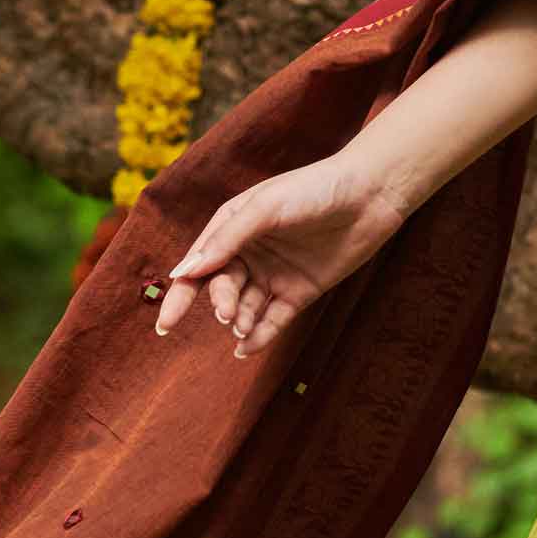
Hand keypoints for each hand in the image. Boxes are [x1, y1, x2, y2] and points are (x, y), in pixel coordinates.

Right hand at [154, 152, 406, 358]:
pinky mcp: (300, 292)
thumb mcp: (264, 208)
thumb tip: (186, 272)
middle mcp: (249, 253)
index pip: (199, 265)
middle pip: (221, 289)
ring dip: (238, 320)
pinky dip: (259, 336)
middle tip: (225, 312)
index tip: (166, 322)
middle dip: (219, 303)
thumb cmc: (313, 190)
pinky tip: (246, 347)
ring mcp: (274, 274)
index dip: (180, 293)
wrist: (370, 194)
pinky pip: (273, 320)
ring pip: (245, 307)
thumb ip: (226, 240)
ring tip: (239, 325)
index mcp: (232, 227)